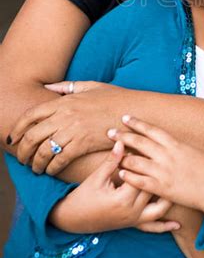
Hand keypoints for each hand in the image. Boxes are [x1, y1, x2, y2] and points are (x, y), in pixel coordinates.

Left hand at [8, 80, 130, 174]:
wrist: (136, 111)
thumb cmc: (116, 98)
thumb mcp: (91, 86)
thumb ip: (67, 87)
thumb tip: (48, 86)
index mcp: (65, 100)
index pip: (32, 114)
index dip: (19, 128)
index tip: (14, 138)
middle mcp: (65, 114)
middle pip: (33, 135)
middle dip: (22, 150)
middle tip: (21, 158)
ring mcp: (74, 129)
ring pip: (44, 150)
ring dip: (36, 162)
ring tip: (35, 168)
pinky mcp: (83, 144)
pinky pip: (60, 159)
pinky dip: (52, 167)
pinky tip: (51, 171)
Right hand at [49, 140, 179, 233]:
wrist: (73, 219)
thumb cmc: (83, 196)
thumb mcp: (97, 177)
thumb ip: (112, 161)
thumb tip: (121, 142)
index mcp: (123, 198)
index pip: (142, 175)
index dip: (146, 160)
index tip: (153, 147)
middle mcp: (132, 211)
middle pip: (154, 189)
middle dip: (162, 175)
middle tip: (174, 161)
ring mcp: (134, 219)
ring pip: (159, 209)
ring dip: (170, 199)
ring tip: (183, 189)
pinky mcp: (133, 224)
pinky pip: (152, 228)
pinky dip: (164, 226)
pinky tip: (177, 225)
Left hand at [110, 115, 203, 219]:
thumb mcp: (193, 152)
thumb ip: (177, 147)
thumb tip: (167, 141)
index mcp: (176, 144)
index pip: (152, 130)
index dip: (137, 123)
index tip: (125, 117)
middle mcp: (168, 155)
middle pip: (140, 142)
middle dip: (124, 136)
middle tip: (110, 132)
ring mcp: (164, 172)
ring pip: (137, 161)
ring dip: (123, 156)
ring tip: (113, 153)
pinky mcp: (163, 188)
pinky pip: (141, 181)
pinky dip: (129, 176)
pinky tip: (120, 173)